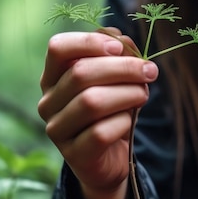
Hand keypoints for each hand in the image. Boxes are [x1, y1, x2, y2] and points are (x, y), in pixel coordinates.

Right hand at [38, 30, 158, 198]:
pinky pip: (100, 133)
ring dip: (127, 93)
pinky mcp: (74, 155)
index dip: (89, 42)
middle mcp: (48, 102)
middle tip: (150, 71)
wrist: (111, 158)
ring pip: (91, 102)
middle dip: (123, 68)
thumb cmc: (112, 110)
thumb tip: (122, 40)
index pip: (58, 48)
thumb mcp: (115, 79)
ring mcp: (57, 130)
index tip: (119, 47)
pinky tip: (129, 121)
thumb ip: (116, 54)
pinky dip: (123, 122)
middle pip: (81, 73)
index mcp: (53, 77)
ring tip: (144, 94)